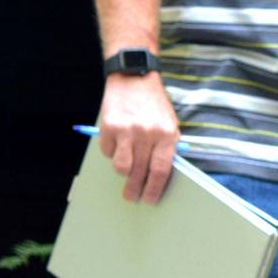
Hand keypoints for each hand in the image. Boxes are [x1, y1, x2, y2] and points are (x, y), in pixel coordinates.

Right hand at [98, 72, 179, 204]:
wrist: (134, 79)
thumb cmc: (154, 104)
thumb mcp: (169, 123)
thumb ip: (166, 147)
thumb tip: (160, 175)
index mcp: (167, 134)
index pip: (161, 170)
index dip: (155, 189)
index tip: (150, 199)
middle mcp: (148, 133)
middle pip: (140, 172)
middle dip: (135, 189)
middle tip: (132, 197)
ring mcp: (127, 131)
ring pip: (121, 166)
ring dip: (123, 173)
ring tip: (126, 170)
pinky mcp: (109, 127)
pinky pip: (108, 152)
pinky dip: (112, 154)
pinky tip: (117, 144)